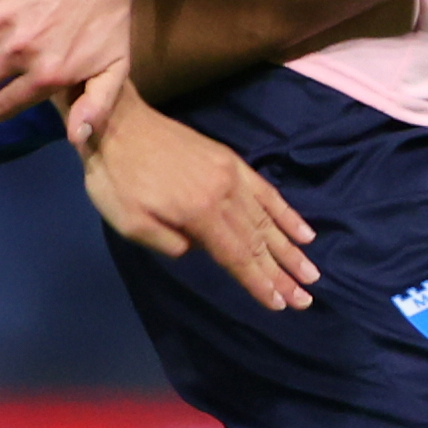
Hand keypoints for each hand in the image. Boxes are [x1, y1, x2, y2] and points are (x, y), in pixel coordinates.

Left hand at [77, 82, 319, 311]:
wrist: (118, 122)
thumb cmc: (117, 178)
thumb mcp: (129, 222)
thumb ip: (168, 243)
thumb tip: (199, 250)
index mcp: (198, 212)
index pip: (237, 256)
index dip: (259, 283)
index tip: (282, 305)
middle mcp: (223, 192)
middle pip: (258, 241)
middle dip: (282, 272)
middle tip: (306, 298)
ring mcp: (230, 173)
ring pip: (267, 218)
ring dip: (290, 248)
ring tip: (311, 272)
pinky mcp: (229, 159)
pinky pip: (265, 190)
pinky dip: (285, 212)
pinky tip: (302, 229)